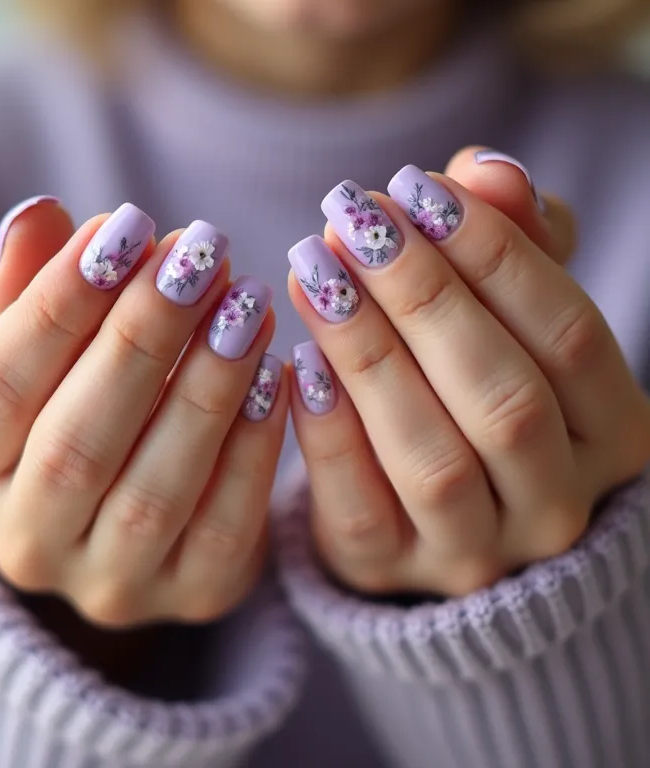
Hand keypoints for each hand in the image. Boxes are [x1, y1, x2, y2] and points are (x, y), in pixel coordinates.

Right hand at [0, 201, 285, 626]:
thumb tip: (36, 223)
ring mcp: (110, 584)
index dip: (59, 301)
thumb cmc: (78, 391)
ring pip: (156, 491)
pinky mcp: (193, 595)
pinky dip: (254, 445)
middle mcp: (26, 542)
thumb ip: (17, 281)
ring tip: (248, 303)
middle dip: (144, 338)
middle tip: (201, 253)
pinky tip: (279, 373)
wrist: (137, 488)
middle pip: (77, 443)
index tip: (124, 223)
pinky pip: (227, 524)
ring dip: (208, 387)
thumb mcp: (33, 336)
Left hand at [288, 148, 649, 596]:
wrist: (434, 500)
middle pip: (502, 398)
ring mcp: (476, 552)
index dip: (493, 253)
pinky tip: (296, 361)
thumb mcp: (513, 313)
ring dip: (367, 353)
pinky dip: (327, 430)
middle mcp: (557, 505)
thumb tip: (486, 170)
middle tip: (350, 219)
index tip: (415, 188)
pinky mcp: (389, 569)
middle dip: (422, 297)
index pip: (569, 334)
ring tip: (312, 269)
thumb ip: (515, 239)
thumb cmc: (481, 383)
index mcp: (614, 434)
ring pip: (430, 458)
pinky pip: (357, 505)